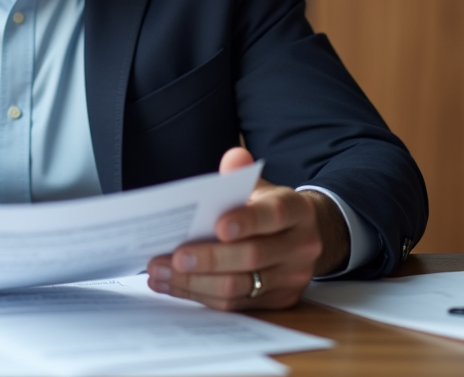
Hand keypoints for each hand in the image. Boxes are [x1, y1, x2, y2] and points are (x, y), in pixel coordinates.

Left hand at [146, 147, 349, 309]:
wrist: (303, 238)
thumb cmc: (269, 209)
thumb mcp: (260, 187)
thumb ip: (241, 175)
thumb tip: (234, 158)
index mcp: (296, 210)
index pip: (274, 215)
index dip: (246, 221)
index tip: (217, 226)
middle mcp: (301, 246)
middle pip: (253, 257)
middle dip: (209, 258)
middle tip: (174, 257)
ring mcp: (292, 278)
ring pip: (240, 286)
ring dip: (195, 282)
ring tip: (160, 273)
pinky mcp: (278, 302)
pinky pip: (235, 304)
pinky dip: (200, 295)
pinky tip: (173, 285)